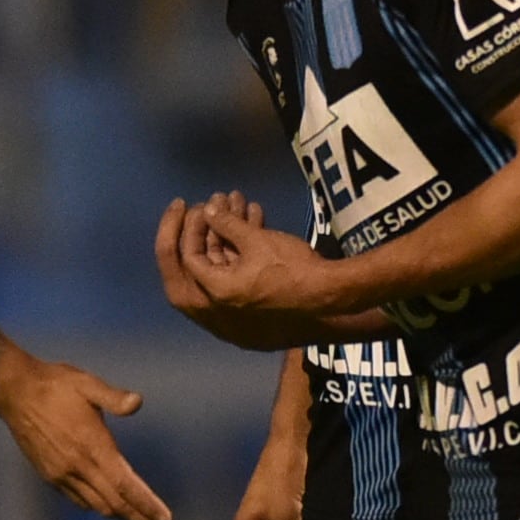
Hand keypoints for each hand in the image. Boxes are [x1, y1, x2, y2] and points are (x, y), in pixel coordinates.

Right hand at [0, 348, 182, 519]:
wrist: (13, 391)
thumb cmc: (55, 384)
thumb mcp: (87, 383)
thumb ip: (113, 397)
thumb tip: (137, 402)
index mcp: (92, 446)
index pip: (125, 485)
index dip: (148, 506)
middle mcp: (78, 467)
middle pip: (118, 505)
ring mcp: (62, 475)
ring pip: (100, 507)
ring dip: (127, 518)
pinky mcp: (51, 475)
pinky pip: (81, 501)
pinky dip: (102, 507)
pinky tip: (114, 507)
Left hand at [160, 196, 341, 346]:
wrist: (333, 299)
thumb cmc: (293, 269)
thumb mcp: (257, 240)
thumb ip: (226, 224)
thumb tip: (208, 211)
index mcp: (214, 295)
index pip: (187, 257)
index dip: (189, 226)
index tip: (196, 204)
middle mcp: (218, 311)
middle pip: (198, 265)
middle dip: (202, 232)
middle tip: (206, 207)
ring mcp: (236, 315)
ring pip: (223, 268)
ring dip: (227, 236)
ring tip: (240, 203)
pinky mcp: (254, 311)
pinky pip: (238, 278)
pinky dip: (242, 253)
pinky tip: (255, 221)